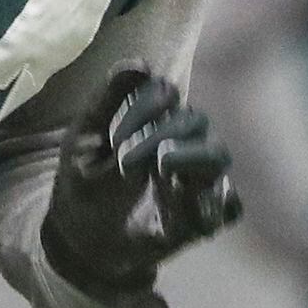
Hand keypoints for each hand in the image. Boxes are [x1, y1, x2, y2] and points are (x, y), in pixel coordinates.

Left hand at [41, 64, 240, 307]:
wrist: (77, 244)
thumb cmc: (82, 185)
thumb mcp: (83, 139)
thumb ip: (108, 99)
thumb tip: (141, 64)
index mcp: (152, 124)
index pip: (168, 96)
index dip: (147, 105)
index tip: (114, 137)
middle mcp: (178, 149)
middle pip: (196, 121)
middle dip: (162, 132)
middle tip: (125, 159)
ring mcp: (191, 184)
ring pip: (218, 156)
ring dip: (191, 156)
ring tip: (160, 164)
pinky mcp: (198, 221)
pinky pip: (231, 208)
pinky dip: (223, 202)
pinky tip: (195, 206)